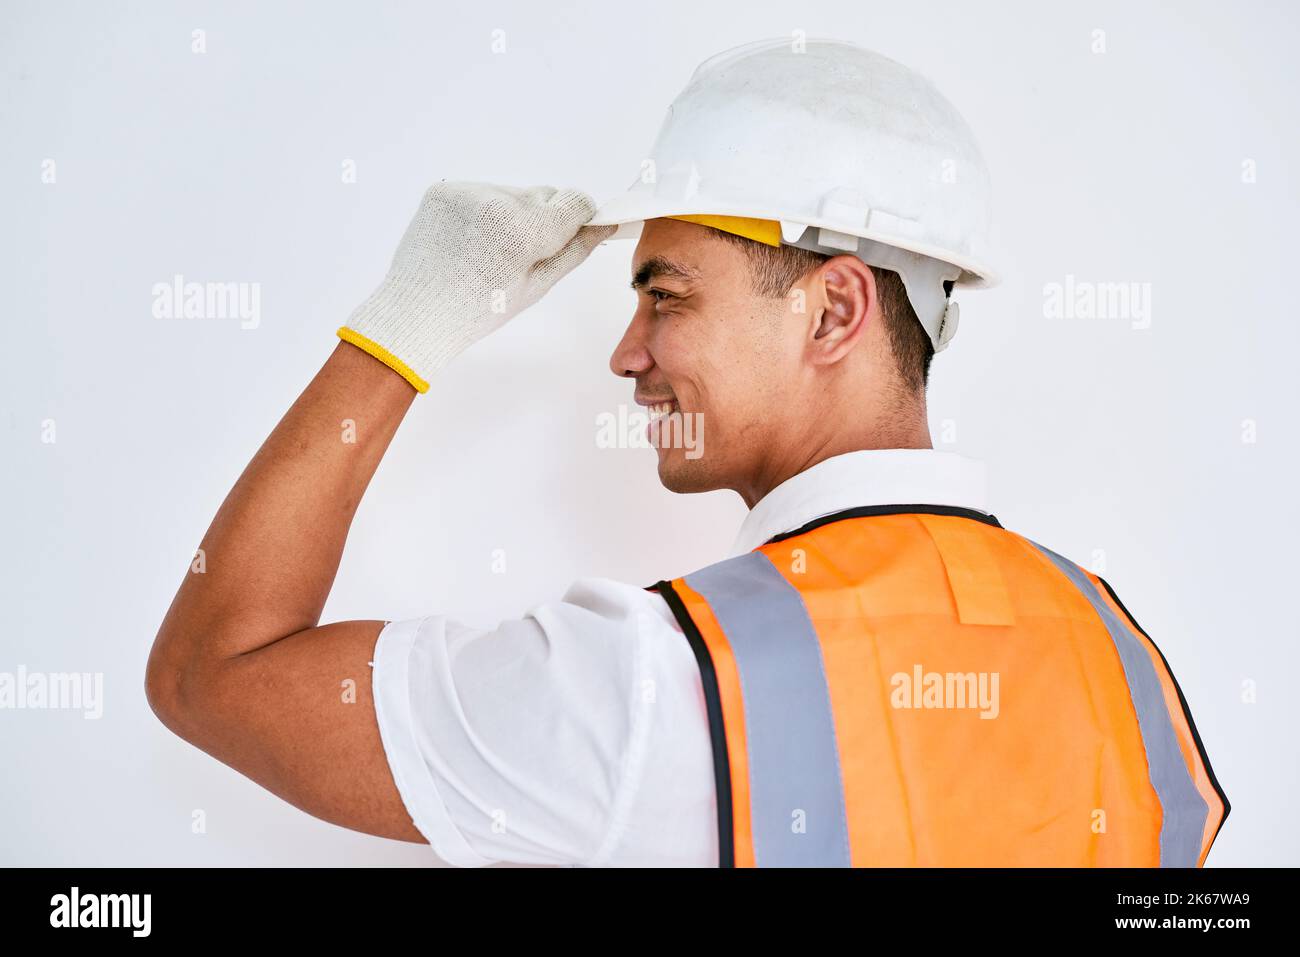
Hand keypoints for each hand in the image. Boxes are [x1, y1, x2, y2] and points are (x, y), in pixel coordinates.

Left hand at [338, 181, 612, 391]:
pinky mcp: (442, 190)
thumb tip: (604, 224)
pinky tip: (468, 241)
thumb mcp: (536, 286)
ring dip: (509, 216)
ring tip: (488, 252)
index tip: (572, 234)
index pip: (573, 200)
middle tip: (519, 256)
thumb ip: (574, 250)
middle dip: (540, 219)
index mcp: (523, 230)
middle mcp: (495, 201)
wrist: (417, 312)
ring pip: (509, 194)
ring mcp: (465, 192)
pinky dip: (480, 213)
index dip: (578, 218)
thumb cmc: (481, 309)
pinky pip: (478, 194)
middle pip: (541, 196)